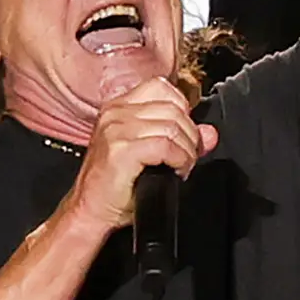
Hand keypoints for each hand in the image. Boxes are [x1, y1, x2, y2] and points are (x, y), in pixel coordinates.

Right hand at [60, 77, 213, 242]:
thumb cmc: (115, 186)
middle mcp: (115, 113)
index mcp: (119, 107)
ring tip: (179, 167)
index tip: (183, 135)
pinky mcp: (121, 150)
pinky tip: (175, 171)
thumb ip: (181, 139)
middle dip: (190, 136)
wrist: (90, 211)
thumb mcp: (151, 155)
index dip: (183, 111)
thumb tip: (209, 134)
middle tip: (185, 158)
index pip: (163, 88)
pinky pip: (166, 145)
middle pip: (174, 108)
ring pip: (173, 127)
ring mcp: (116, 129)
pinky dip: (180, 160)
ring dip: (186, 151)